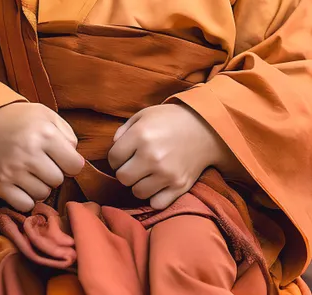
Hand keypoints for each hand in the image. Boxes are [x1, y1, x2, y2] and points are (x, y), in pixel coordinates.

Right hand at [0, 102, 83, 212]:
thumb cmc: (20, 120)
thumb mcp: (47, 115)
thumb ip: (67, 135)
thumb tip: (75, 161)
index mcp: (44, 133)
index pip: (74, 165)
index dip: (71, 163)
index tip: (61, 158)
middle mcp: (29, 153)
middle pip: (58, 180)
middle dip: (54, 173)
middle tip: (43, 162)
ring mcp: (13, 170)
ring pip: (43, 194)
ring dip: (40, 185)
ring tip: (31, 171)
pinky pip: (25, 204)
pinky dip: (26, 198)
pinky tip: (21, 183)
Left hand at [108, 103, 230, 209]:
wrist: (205, 128)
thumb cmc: (170, 119)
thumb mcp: (144, 115)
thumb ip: (124, 130)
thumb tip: (114, 147)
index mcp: (140, 135)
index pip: (113, 158)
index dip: (116, 157)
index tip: (124, 155)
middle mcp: (152, 156)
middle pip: (123, 177)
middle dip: (125, 171)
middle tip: (134, 164)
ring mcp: (166, 174)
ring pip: (137, 192)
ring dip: (139, 184)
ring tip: (147, 173)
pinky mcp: (179, 186)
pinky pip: (156, 203)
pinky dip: (155, 196)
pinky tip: (158, 184)